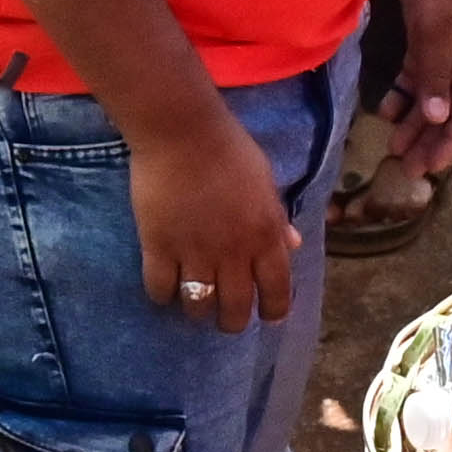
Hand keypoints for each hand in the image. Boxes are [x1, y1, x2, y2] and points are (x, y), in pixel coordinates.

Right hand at [129, 103, 293, 333]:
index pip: (278, 291)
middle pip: (235, 308)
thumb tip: (293, 244)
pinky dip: (162, 295)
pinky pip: (160, 288)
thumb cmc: (229, 149)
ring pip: (198, 305)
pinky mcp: (158, 246)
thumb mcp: (265, 182)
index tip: (267, 316)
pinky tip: (164, 288)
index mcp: (265, 235)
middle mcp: (234, 252)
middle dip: (232, 321)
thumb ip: (277, 218)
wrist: (182, 130)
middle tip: (225, 317)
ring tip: (194, 302)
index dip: (274, 311)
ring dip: (198, 311)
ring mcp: (194, 251)